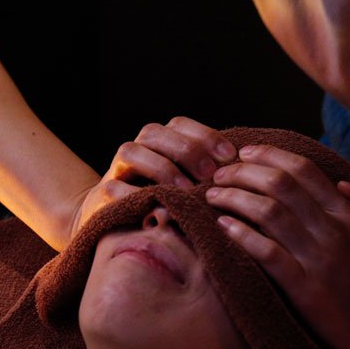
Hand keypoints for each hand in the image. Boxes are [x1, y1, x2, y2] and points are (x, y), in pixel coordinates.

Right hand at [70, 117, 236, 238]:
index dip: (206, 137)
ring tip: (184, 189)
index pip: (181, 125)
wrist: (117, 223)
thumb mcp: (190, 188)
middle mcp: (138, 148)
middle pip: (157, 132)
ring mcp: (117, 169)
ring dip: (160, 167)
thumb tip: (246, 174)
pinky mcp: (103, 194)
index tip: (230, 157)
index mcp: (160, 141)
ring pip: (131, 150)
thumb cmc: (166, 205)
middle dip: (186, 150)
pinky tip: (156, 207)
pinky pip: (112, 187)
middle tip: (210, 174)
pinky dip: (133, 195)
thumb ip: (208, 177)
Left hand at [205, 144, 349, 348]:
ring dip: (235, 198)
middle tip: (219, 173)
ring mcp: (318, 259)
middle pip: (280, 184)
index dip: (269, 155)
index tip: (245, 153)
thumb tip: (344, 185)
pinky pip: (266, 253)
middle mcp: (332, 231)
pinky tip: (223, 226)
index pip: (304, 170)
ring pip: (268, 213)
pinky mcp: (304, 288)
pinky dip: (242, 235)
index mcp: (349, 215)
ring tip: (213, 196)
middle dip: (243, 172)